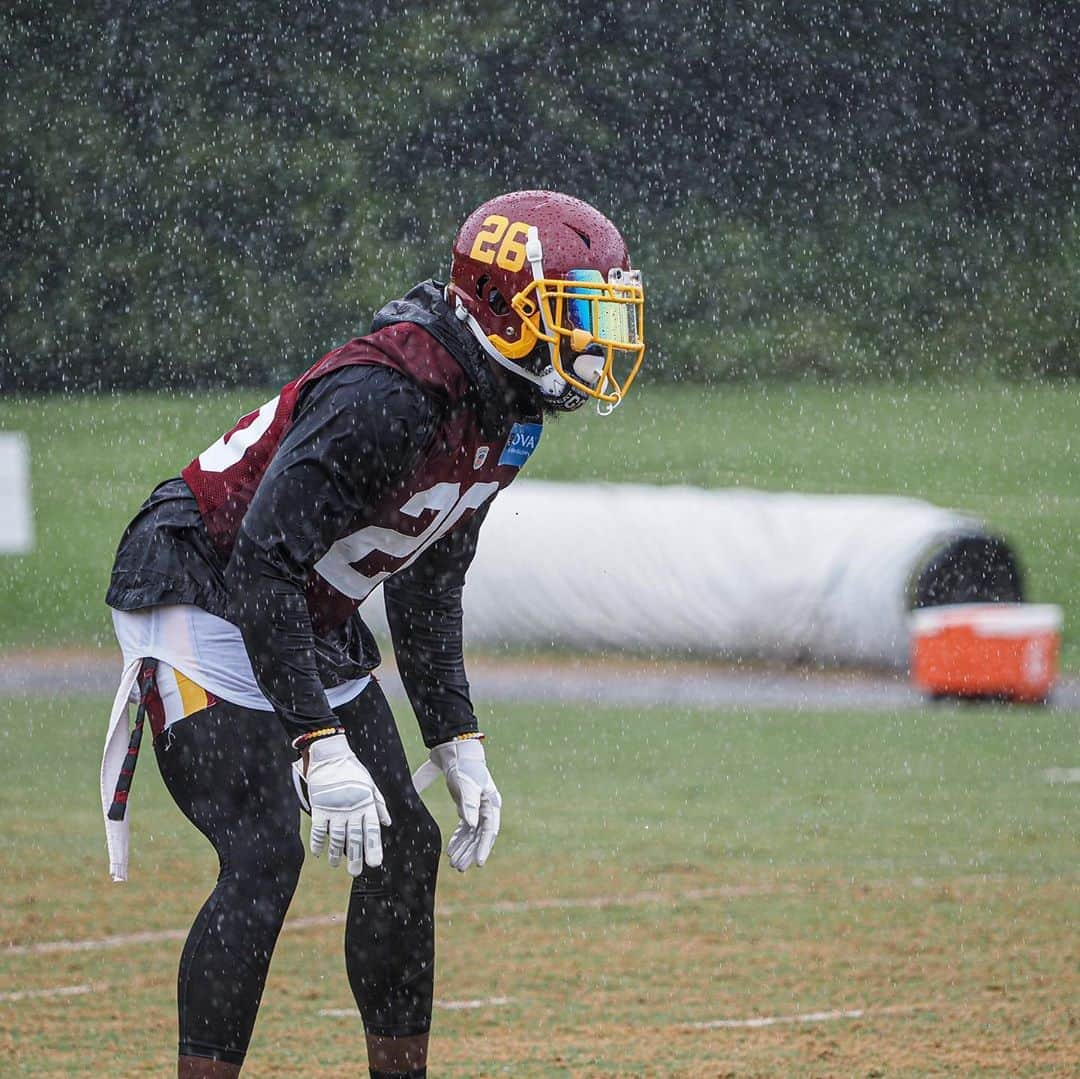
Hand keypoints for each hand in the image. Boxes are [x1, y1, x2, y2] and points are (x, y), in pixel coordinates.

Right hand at [302, 734, 390, 874]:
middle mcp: (351, 809)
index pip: (372, 830)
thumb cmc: (352, 771)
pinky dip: (318, 842)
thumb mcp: (370, 785)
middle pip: (354, 838)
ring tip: (336, 865)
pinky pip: (318, 830)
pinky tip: (319, 853)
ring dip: (336, 853)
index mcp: (366, 804)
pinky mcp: (319, 807)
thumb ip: (378, 805)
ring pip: (336, 837)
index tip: (375, 863)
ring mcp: (334, 809)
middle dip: (356, 857)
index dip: (373, 848)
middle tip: (356, 873)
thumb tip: (387, 823)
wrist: (330, 756)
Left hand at [413, 737, 500, 870]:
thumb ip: (469, 804)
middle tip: (460, 868)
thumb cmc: (465, 767)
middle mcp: (486, 808)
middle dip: (470, 852)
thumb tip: (471, 825)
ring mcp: (476, 808)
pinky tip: (450, 850)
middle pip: (479, 835)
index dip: (484, 847)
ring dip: (463, 848)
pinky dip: (457, 839)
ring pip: (471, 834)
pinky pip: (463, 828)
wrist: (457, 752)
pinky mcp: (466, 807)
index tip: (478, 863)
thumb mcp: (467, 785)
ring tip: (454, 864)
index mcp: (491, 803)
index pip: (489, 830)